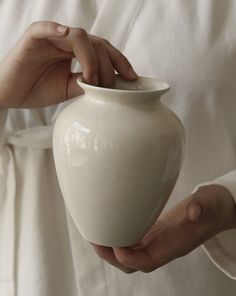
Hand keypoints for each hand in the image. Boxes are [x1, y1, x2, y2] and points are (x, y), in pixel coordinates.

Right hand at [0, 21, 136, 107]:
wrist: (11, 94)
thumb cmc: (37, 90)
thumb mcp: (68, 90)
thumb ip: (87, 84)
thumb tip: (110, 88)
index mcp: (76, 53)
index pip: (103, 51)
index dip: (119, 62)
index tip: (132, 78)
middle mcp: (67, 42)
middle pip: (97, 43)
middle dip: (108, 64)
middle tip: (109, 86)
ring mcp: (51, 38)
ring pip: (79, 36)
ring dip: (91, 58)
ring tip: (91, 79)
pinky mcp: (33, 38)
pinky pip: (45, 28)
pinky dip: (56, 30)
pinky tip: (65, 37)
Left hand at [92, 185, 235, 272]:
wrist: (215, 209)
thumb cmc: (213, 207)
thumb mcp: (210, 203)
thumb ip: (203, 207)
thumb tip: (193, 210)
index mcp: (176, 244)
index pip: (150, 261)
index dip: (131, 259)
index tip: (116, 247)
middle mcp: (164, 247)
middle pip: (134, 263)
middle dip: (113, 257)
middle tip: (96, 242)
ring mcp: (158, 241)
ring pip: (131, 255)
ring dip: (112, 249)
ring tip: (96, 235)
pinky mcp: (154, 232)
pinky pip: (134, 242)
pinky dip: (120, 238)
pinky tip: (110, 227)